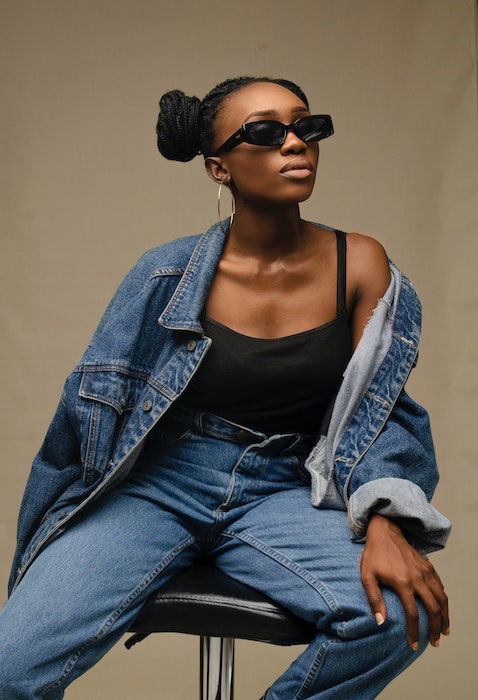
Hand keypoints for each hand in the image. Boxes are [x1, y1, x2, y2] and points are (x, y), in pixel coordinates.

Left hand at [359, 513, 449, 650]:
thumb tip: (380, 622)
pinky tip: (441, 609)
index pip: (413, 614)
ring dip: (445, 616)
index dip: (415, 632)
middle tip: (434, 642)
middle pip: (433, 609)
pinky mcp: (428, 566)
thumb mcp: (367, 576)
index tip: (413, 645)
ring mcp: (425, 571)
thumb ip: (374, 599)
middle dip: (435, 629)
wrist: (385, 531)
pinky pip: (440, 586)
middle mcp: (418, 578)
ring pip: (442, 598)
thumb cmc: (373, 554)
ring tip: (444, 630)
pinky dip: (443, 600)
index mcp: (402, 582)